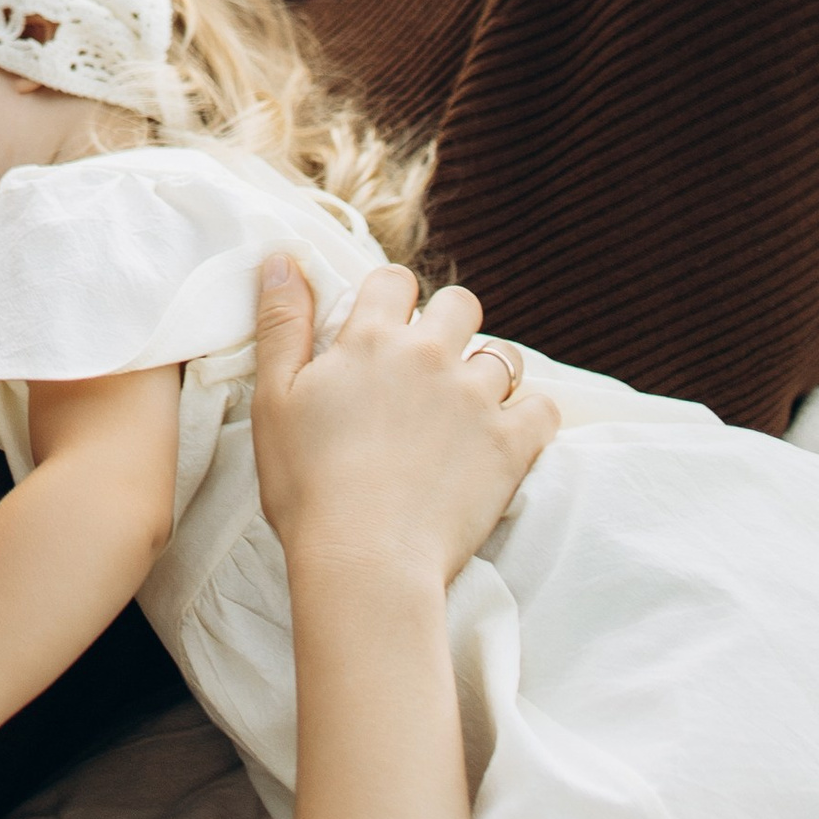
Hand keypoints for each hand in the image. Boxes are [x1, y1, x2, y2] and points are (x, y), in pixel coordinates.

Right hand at [250, 257, 558, 599]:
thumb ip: (282, 322)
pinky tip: (508, 435)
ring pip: (506, 356)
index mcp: (370, 339)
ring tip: (467, 407)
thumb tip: (283, 256)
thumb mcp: (274, 398)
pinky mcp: (511, 447)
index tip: (383, 328)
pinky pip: (544, 409)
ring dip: (489, 373)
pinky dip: (531, 417)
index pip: (394, 280)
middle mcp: (429, 355)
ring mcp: (476, 399)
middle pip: (460, 304)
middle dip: (449, 323)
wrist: (365, 561)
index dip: (390, 298)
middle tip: (430, 366)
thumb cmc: (308, 486)